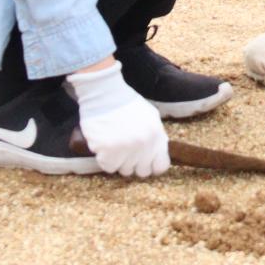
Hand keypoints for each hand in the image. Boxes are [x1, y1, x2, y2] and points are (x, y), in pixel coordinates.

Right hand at [68, 63, 169, 177]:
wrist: (104, 93)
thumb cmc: (126, 104)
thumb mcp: (150, 116)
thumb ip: (156, 136)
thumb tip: (157, 153)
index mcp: (157, 135)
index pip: (161, 166)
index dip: (151, 166)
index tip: (143, 162)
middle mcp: (144, 144)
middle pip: (141, 171)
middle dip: (134, 163)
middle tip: (125, 151)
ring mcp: (126, 149)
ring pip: (124, 170)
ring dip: (118, 160)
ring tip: (114, 143)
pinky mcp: (108, 151)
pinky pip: (108, 167)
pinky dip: (104, 159)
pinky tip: (104, 144)